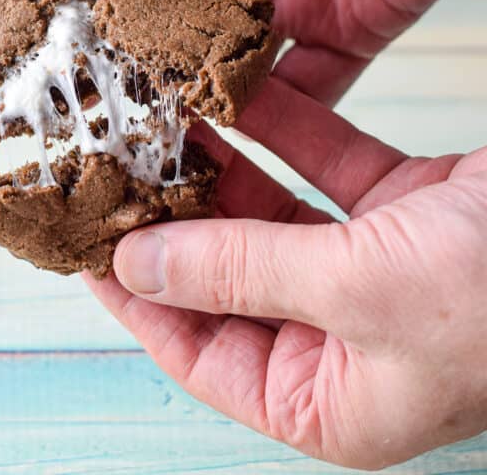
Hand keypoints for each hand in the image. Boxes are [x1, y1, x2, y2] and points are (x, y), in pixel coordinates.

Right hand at [15, 0, 486, 104]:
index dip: (80, 10)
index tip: (40, 57)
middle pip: (169, 31)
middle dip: (133, 74)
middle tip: (85, 122)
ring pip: (229, 69)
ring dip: (195, 105)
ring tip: (148, 148)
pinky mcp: (354, 23)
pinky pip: (308, 86)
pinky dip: (275, 118)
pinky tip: (232, 144)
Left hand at [84, 78, 486, 468]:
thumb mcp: (361, 291)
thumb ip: (242, 273)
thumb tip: (139, 265)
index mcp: (325, 397)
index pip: (194, 345)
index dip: (134, 292)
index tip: (86, 239)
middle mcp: (341, 337)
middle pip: (226, 270)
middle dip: (174, 213)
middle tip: (117, 161)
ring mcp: (371, 269)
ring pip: (271, 211)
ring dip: (223, 163)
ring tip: (160, 117)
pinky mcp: (402, 209)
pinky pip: (324, 165)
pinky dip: (285, 129)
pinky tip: (236, 91)